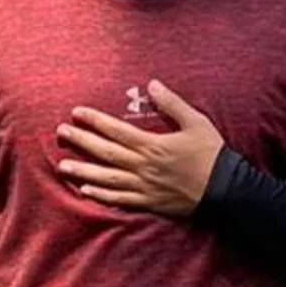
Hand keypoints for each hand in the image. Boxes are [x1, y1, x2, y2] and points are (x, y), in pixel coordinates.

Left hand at [56, 79, 223, 215]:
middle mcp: (143, 165)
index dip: (94, 121)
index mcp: (152, 144)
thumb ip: (172, 103)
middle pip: (105, 152)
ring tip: (62, 165)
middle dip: (81, 141)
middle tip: (60, 133)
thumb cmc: (211, 154)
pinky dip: (101, 195)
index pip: (116, 130)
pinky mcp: (148, 202)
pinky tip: (85, 190)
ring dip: (83, 170)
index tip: (76, 112)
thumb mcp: (195, 122)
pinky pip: (120, 199)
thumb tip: (152, 84)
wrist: (225, 190)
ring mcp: (144, 186)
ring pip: (107, 178)